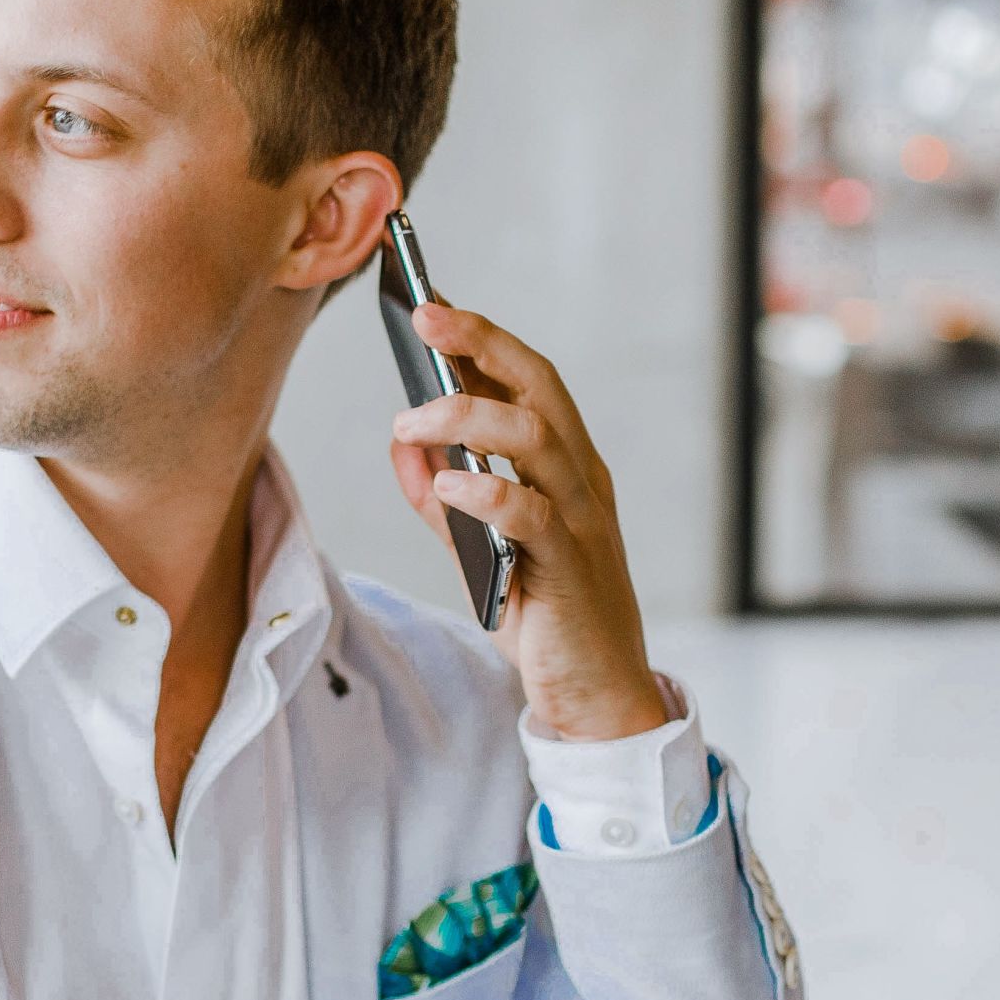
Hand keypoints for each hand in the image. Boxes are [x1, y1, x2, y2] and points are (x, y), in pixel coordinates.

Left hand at [387, 302, 668, 741]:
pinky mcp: (568, 567)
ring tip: (409, 420)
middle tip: (425, 316)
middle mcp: (581, 480)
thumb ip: (442, 498)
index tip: (433, 304)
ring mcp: (580, 520)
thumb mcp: (481, 549)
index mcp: (566, 466)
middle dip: (481, 342)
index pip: (530, 382)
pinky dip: (486, 490)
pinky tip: (446, 481)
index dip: (484, 338)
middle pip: (538, 386)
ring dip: (466, 415)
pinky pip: (531, 512)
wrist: (597, 696)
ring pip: (535, 437)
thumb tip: (402, 442)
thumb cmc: (546, 617)